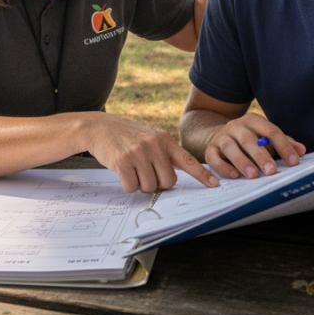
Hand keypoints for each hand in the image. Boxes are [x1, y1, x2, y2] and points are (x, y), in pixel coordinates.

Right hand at [85, 114, 218, 192]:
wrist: (99, 127)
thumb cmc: (126, 137)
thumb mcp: (150, 138)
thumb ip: (164, 154)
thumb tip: (173, 179)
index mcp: (165, 139)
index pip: (188, 160)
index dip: (202, 175)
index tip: (215, 184)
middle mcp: (155, 145)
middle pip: (168, 182)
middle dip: (157, 183)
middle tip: (145, 172)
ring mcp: (139, 153)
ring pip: (150, 187)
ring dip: (141, 184)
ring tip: (132, 169)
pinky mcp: (123, 161)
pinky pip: (132, 187)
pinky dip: (128, 185)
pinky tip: (122, 171)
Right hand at [203, 113, 304, 179]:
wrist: (220, 135)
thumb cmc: (250, 139)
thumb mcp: (266, 137)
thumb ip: (283, 143)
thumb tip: (301, 151)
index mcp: (253, 120)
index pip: (271, 131)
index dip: (283, 146)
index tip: (294, 162)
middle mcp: (236, 126)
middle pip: (249, 139)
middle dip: (261, 155)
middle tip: (271, 170)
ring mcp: (222, 137)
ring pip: (231, 147)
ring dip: (242, 161)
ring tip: (253, 175)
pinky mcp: (210, 149)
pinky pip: (214, 158)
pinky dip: (224, 167)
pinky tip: (235, 176)